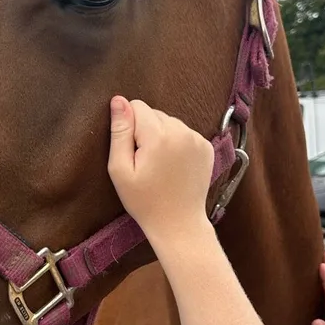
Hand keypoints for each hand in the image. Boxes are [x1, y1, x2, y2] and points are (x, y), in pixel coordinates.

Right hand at [107, 97, 213, 247]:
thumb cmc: (144, 201)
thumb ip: (119, 132)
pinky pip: (184, 132)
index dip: (128, 127)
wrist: (179, 224)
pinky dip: (176, 143)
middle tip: (145, 162)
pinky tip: (174, 165)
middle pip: (154, 113)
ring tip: (159, 165)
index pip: (136, 106)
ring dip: (161, 136)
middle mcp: (181, 131)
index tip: (132, 151)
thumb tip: (118, 100)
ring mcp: (197, 138)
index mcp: (158, 136)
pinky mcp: (206, 146)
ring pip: (169, 121)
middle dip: (145, 131)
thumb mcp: (120, 170)